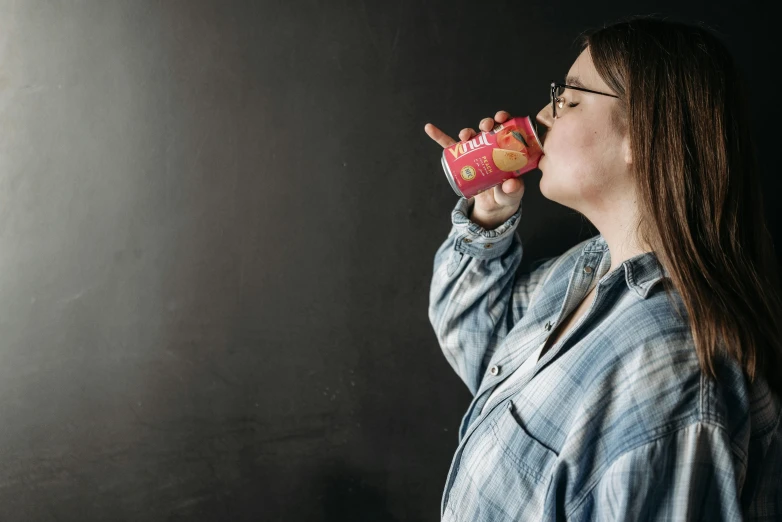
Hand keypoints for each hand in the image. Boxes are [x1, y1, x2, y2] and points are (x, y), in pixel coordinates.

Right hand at [425, 110, 524, 229]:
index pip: (507, 129)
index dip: (504, 119)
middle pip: (488, 129)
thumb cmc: (507, 195)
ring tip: (465, 136)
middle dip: (486, 123)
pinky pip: (449, 147)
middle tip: (485, 127)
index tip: (501, 118)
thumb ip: (514, 190)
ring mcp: (475, 153)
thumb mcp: (512, 194)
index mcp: (507, 150)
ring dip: (466, 131)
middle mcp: (491, 147)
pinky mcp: (462, 162)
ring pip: (470, 137)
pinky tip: (430, 128)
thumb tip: (511, 184)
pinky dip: (439, 137)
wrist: (493, 206)